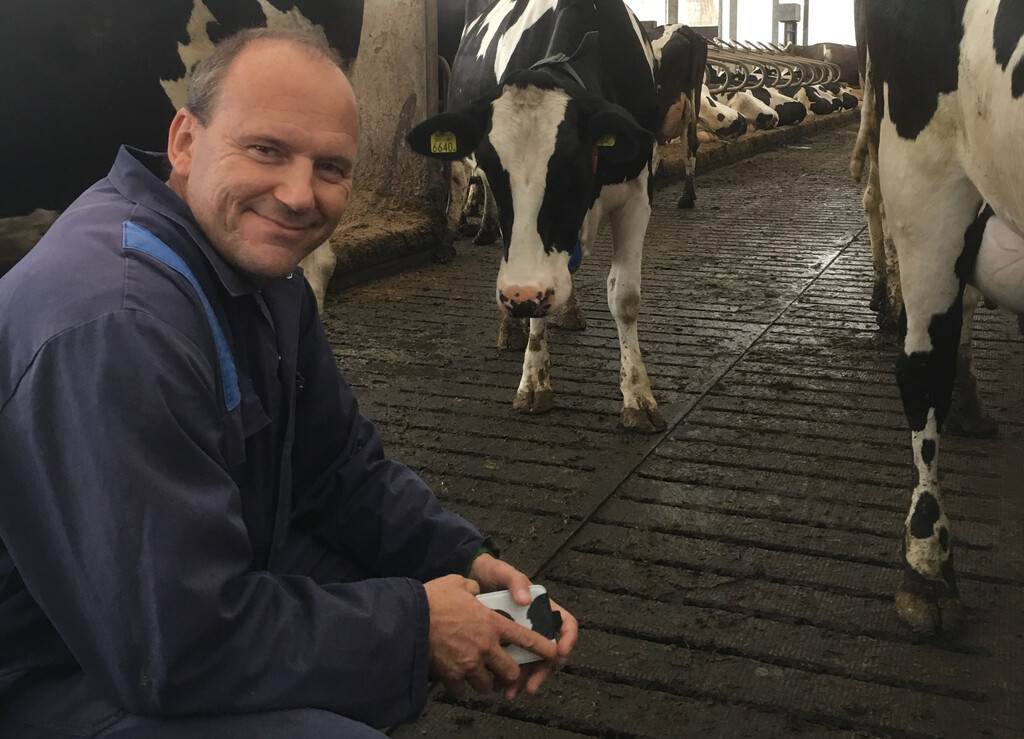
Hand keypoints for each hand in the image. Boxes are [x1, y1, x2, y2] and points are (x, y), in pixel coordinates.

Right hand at [423, 574, 558, 696]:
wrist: (410, 618)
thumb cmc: (434, 598)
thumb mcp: (459, 583)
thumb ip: (473, 589)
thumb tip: (475, 591)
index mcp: (492, 623)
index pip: (526, 638)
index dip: (542, 648)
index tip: (552, 654)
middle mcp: (485, 647)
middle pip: (509, 671)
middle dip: (510, 674)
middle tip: (504, 670)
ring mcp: (469, 663)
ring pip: (487, 685)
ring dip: (485, 682)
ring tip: (478, 676)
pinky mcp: (451, 675)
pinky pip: (463, 690)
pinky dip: (462, 686)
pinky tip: (457, 678)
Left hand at [467, 556, 578, 699]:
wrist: (469, 580)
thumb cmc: (491, 573)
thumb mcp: (503, 572)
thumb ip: (516, 581)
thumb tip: (525, 599)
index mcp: (542, 608)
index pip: (566, 624)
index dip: (569, 640)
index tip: (560, 654)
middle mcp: (536, 625)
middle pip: (548, 653)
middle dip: (541, 672)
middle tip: (531, 686)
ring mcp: (521, 638)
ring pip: (530, 664)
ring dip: (523, 681)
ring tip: (509, 693)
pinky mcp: (505, 645)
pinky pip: (511, 665)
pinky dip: (507, 678)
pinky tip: (497, 686)